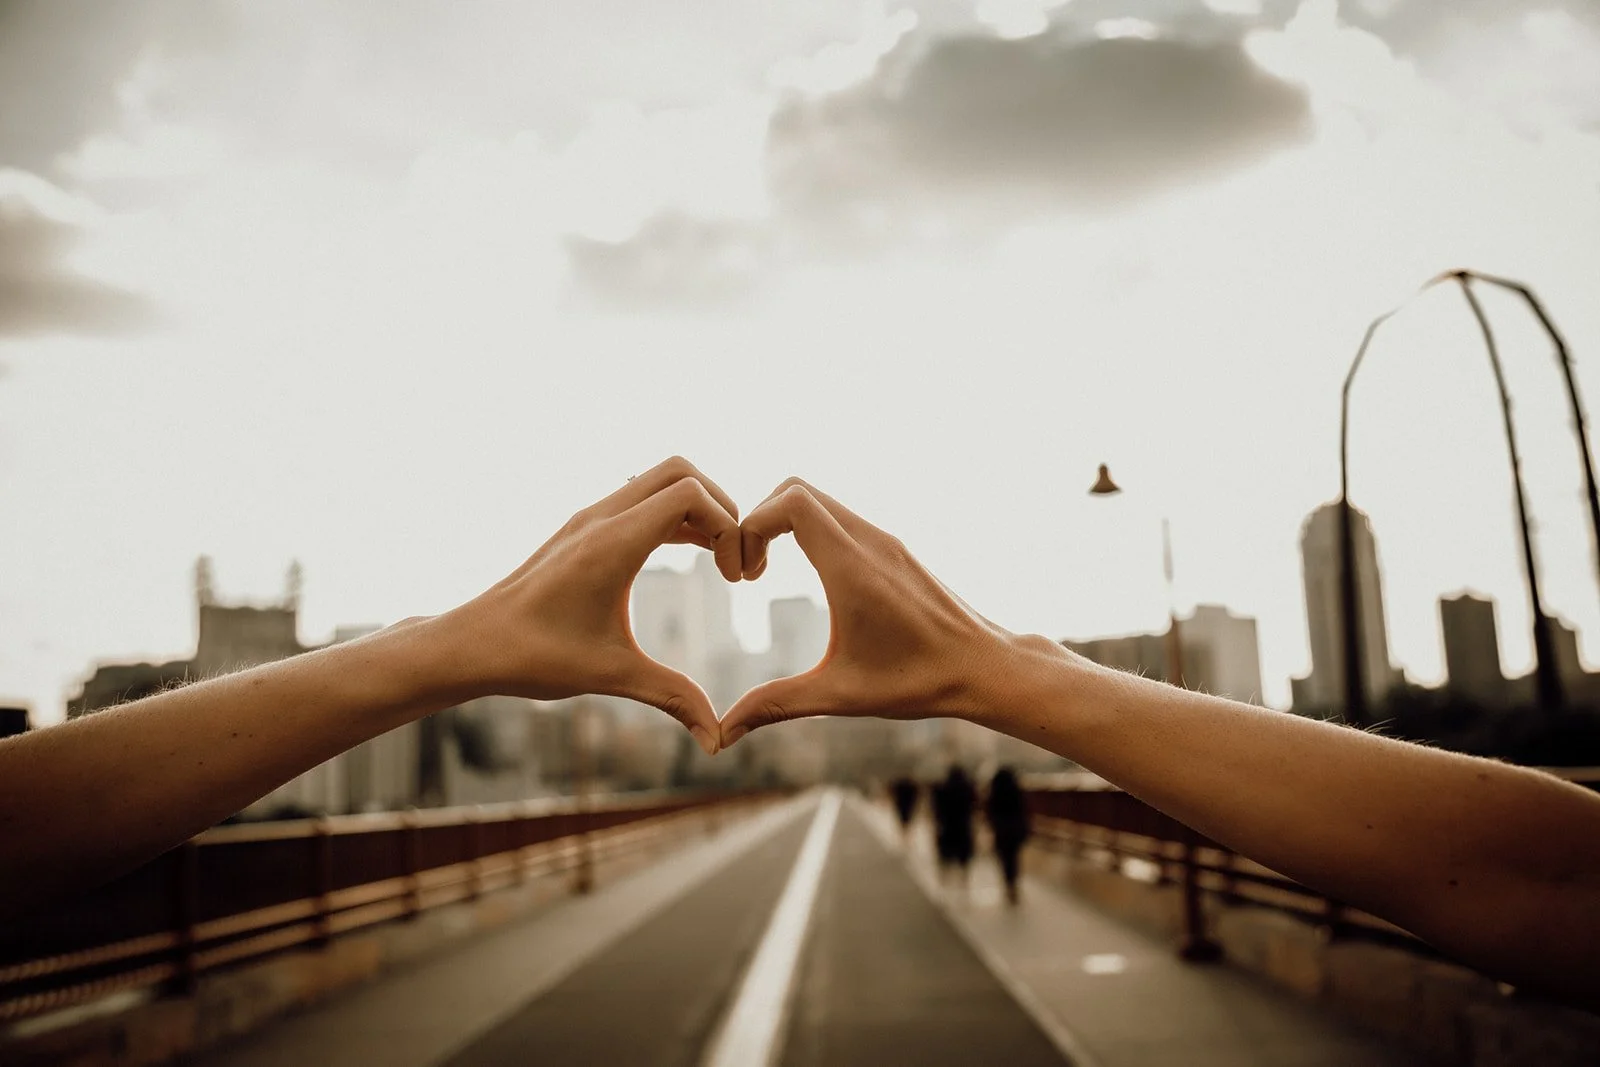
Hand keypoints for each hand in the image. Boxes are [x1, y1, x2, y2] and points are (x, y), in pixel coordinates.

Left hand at [440, 456, 741, 755]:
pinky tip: (688, 556)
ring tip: (718, 559)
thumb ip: (673, 698)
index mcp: (612, 543)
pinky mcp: (582, 528)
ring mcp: (589, 519)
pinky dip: (672, 516)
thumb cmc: (534, 658)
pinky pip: (639, 500)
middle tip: (733, 558)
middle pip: (681, 471)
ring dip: (697, 510)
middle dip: (721, 506)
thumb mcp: (612, 676)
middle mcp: (600, 518)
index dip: (728, 527)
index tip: (734, 579)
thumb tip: (717, 741)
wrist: (472, 645)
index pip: (690, 495)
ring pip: (659, 480)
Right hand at [719, 478, 1026, 747]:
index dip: (752, 525)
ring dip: (784, 524)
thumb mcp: (839, 695)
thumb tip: (724, 734)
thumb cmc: (918, 682)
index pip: (790, 502)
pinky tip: (811, 580)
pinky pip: (841, 518)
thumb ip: (776, 705)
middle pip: (797, 489)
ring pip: (820, 500)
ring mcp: (885, 541)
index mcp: (852, 568)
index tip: (744, 575)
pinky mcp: (895, 549)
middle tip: (749, 572)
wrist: (985, 667)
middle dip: (759, 520)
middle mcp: (869, 542)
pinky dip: (811, 531)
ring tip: (767, 573)